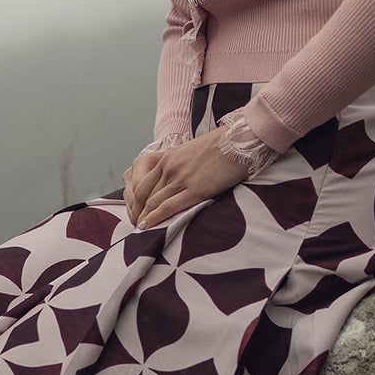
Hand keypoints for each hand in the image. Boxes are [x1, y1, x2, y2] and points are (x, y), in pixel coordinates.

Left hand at [122, 129, 250, 227]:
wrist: (239, 141)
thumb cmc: (221, 148)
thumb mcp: (192, 152)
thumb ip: (181, 165)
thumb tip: (179, 182)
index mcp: (167, 158)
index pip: (142, 183)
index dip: (136, 201)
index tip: (136, 213)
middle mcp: (169, 168)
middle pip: (144, 195)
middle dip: (137, 212)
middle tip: (135, 227)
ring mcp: (181, 178)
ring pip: (153, 202)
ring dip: (144, 219)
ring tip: (140, 233)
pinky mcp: (195, 189)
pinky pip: (168, 207)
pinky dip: (155, 219)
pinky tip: (148, 228)